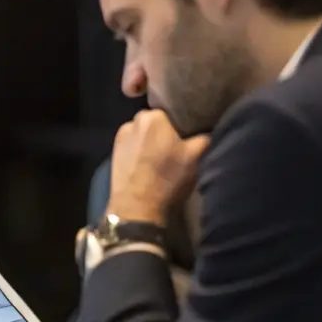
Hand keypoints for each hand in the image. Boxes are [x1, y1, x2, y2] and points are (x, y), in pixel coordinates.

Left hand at [108, 110, 209, 225]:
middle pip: (157, 124)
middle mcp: (133, 121)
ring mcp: (120, 138)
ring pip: (144, 136)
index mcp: (152, 116)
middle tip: (177, 151)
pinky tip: (148, 168)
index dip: (182, 126)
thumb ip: (205, 137)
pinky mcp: (113, 153)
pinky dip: (140, 154)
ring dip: (152, 144)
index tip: (188, 138)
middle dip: (166, 134)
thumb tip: (208, 130)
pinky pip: (133, 147)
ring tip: (162, 162)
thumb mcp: (196, 157)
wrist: (137, 208)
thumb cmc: (168, 178)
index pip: (172, 113)